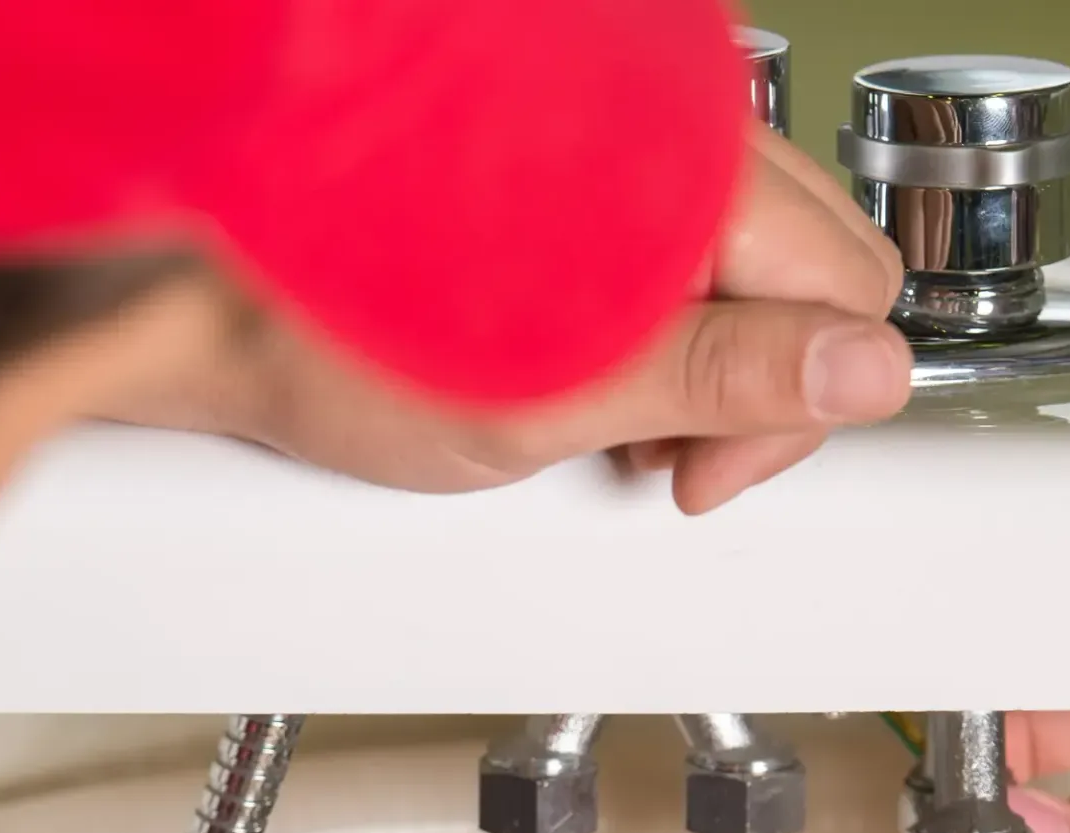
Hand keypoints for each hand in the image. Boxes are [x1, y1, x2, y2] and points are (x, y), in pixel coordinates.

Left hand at [115, 125, 910, 512]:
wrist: (205, 295)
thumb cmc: (340, 333)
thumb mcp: (553, 395)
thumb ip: (722, 376)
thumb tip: (864, 372)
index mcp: (687, 168)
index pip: (852, 292)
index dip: (790, 411)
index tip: (699, 475)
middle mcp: (666, 120)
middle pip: (815, 264)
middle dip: (757, 383)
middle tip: (657, 454)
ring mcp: (620, 130)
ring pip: (747, 256)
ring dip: (701, 354)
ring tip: (603, 410)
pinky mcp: (574, 156)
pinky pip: (669, 238)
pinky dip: (647, 315)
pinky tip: (579, 357)